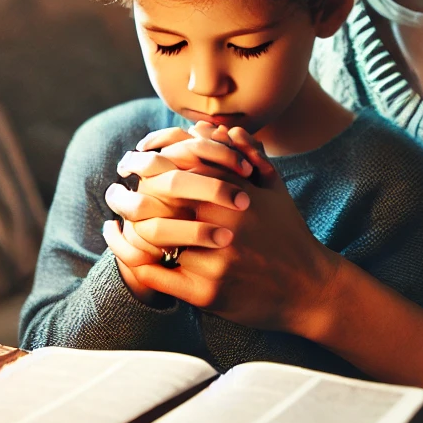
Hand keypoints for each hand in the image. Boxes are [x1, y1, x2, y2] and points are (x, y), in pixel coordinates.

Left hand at [110, 127, 340, 334]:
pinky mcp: (207, 294)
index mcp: (236, 194)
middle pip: (161, 199)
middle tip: (114, 189)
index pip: (182, 167)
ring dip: (127, 228)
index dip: (152, 163)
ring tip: (112, 220)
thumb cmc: (288, 232)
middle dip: (133, 193)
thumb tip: (211, 127)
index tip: (134, 163)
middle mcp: (224, 224)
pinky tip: (123, 250)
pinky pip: (157, 275)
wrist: (310, 289)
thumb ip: (243, 153)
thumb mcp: (272, 186)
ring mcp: (215, 261)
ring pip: (154, 237)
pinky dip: (133, 261)